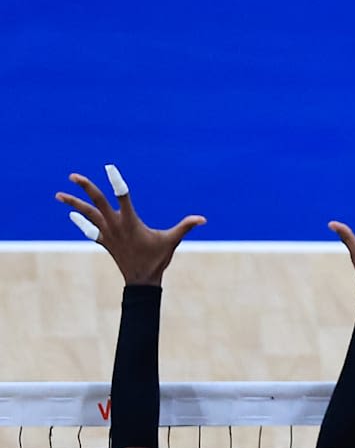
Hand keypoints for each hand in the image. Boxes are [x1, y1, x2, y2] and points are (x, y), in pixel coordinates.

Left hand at [55, 165, 205, 285]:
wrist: (141, 281)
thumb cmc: (157, 259)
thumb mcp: (172, 240)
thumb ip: (186, 227)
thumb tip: (203, 219)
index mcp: (130, 221)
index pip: (122, 195)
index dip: (115, 180)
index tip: (109, 166)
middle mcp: (115, 225)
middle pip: (96, 202)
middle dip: (84, 188)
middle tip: (72, 176)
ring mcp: (108, 234)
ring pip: (87, 214)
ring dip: (73, 204)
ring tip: (59, 195)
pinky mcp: (105, 242)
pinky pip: (89, 229)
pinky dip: (81, 222)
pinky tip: (72, 215)